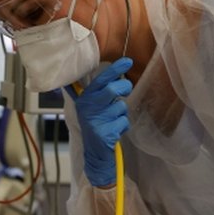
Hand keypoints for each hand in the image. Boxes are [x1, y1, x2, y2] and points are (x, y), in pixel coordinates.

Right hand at [67, 58, 133, 186]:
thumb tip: (113, 74)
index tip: (128, 61)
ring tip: (113, 120)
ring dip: (122, 113)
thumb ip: (98, 92)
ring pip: (121, 107)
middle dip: (124, 88)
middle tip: (125, 90)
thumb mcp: (91, 108)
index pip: (101, 79)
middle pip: (113, 90)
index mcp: (85, 99)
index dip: (116, 69)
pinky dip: (123, 126)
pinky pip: (124, 122)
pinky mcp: (105, 133)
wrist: (94, 154)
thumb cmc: (96, 126)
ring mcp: (96, 121)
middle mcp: (89, 108)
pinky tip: (114, 131)